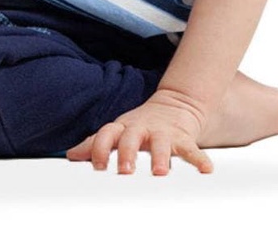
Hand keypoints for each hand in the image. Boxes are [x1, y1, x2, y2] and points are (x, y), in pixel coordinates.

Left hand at [67, 88, 213, 175]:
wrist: (174, 104)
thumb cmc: (140, 125)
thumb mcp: (118, 131)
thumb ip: (96, 143)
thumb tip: (71, 155)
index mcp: (123, 127)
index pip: (107, 133)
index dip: (100, 148)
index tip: (97, 166)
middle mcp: (141, 128)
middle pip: (131, 137)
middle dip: (128, 153)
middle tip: (125, 171)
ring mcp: (163, 132)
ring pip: (161, 143)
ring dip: (160, 157)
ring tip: (160, 173)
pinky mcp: (184, 138)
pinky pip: (192, 149)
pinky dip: (199, 159)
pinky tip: (206, 170)